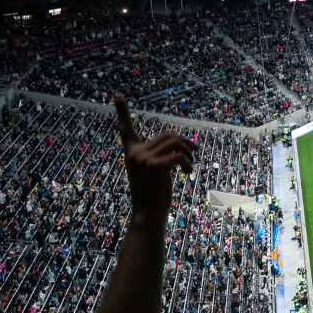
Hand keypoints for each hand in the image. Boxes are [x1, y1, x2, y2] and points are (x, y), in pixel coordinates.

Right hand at [114, 97, 195, 216]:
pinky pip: (179, 155)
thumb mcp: (154, 171)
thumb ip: (161, 155)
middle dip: (184, 142)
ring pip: (175, 143)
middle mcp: (134, 153)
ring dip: (188, 153)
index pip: (126, 129)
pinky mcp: (155, 166)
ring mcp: (143, 158)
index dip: (123, 113)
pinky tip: (187, 174)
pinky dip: (188, 163)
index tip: (117, 97)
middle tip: (195, 152)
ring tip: (189, 168)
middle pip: (167, 135)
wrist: (147, 215)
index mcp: (131, 153)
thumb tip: (186, 144)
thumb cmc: (153, 194)